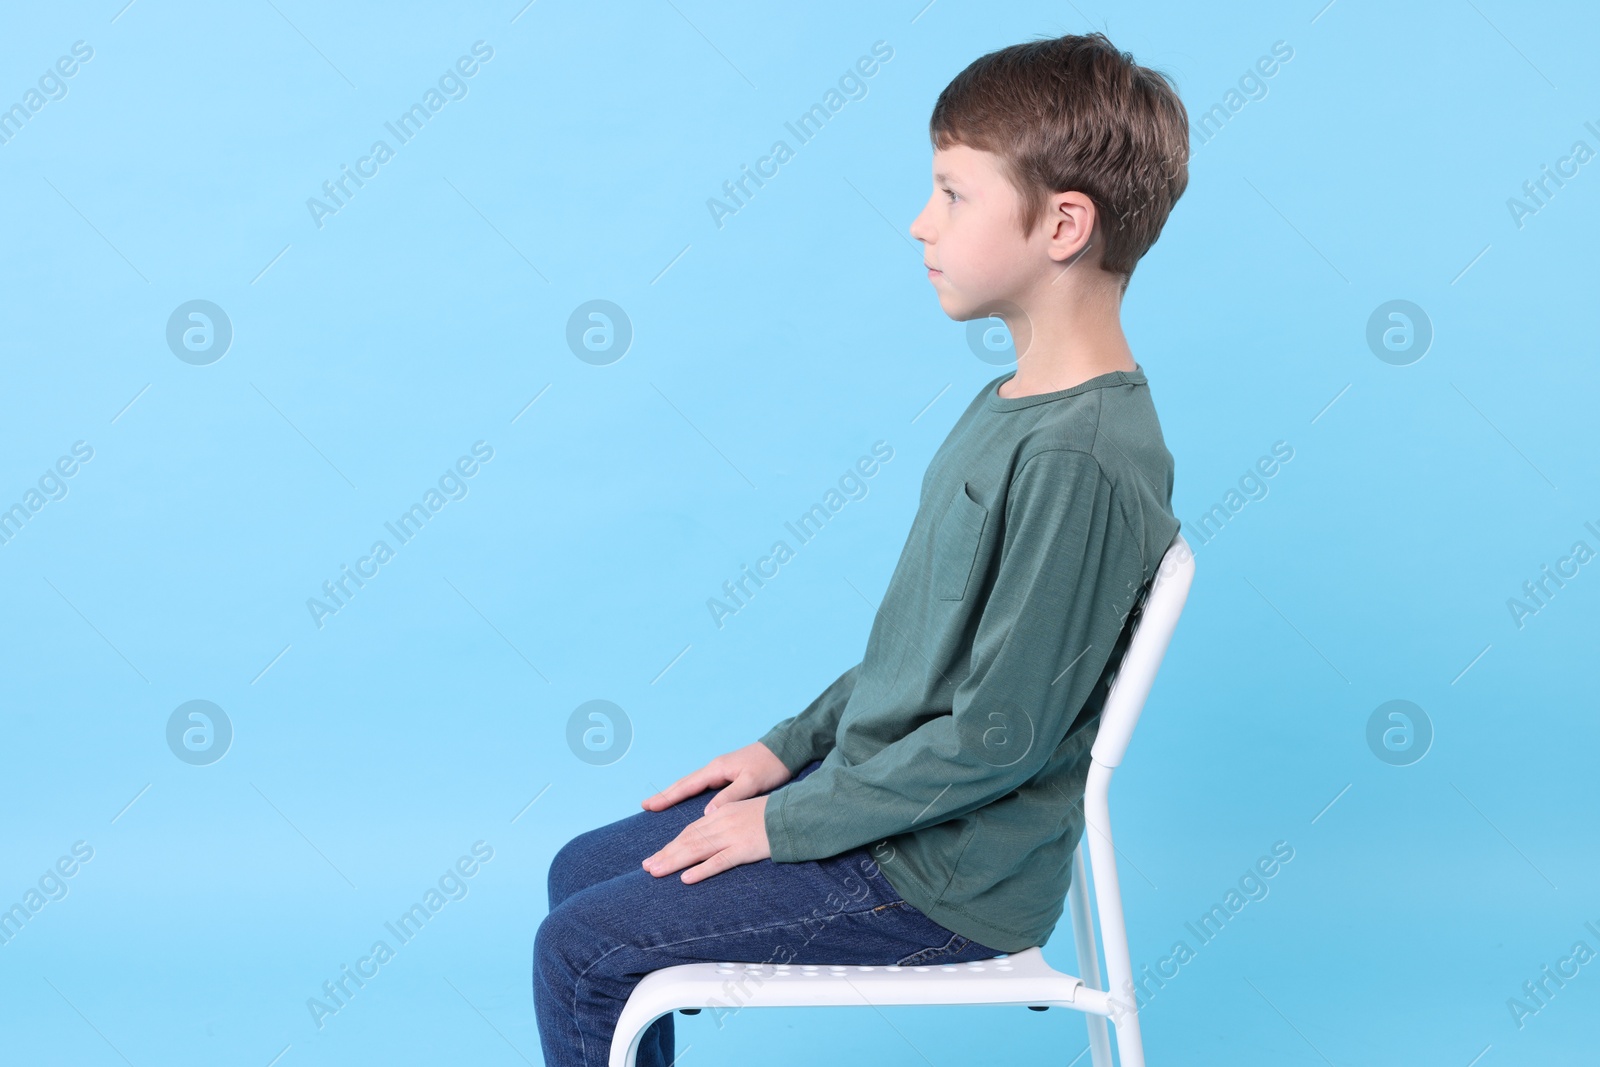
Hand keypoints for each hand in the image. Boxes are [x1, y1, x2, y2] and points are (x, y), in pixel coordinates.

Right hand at [640, 741, 793, 816]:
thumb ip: (730, 797)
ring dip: (675, 794)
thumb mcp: (752, 782)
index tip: (649, 805)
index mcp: (717, 769)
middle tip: (646, 805)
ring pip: (692, 785)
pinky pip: (702, 786)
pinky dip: (689, 793)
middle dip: (665, 795)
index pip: (687, 785)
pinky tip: (686, 800)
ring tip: (659, 804)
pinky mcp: (728, 775)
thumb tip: (706, 814)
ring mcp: (721, 771)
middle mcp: (715, 769)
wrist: (786, 750)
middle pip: (684, 784)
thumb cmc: (770, 766)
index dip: (668, 797)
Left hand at [641, 794, 770, 882]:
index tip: (656, 856)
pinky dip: (702, 870)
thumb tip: (707, 836)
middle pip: (688, 840)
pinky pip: (719, 861)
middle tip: (647, 867)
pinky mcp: (744, 849)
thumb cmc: (772, 814)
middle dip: (666, 854)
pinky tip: (687, 878)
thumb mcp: (743, 812)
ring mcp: (732, 836)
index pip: (690, 831)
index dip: (671, 844)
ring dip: (674, 861)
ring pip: (697, 850)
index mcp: (721, 813)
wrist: (794, 813)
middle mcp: (722, 823)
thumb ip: (724, 822)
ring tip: (656, 872)